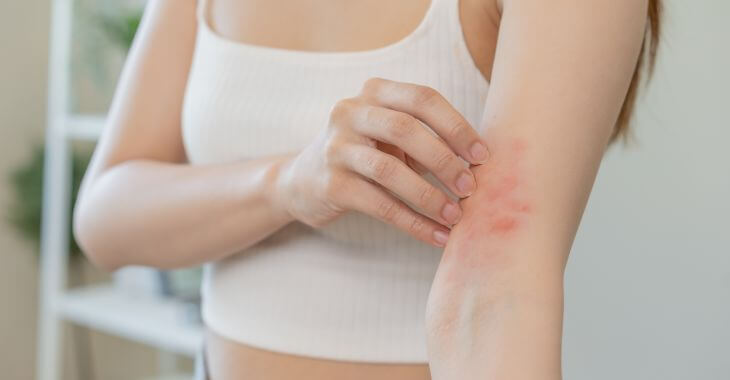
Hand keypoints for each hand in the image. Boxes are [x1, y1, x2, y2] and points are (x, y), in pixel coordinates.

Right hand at [274, 77, 489, 246]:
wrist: (303, 182)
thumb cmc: (363, 155)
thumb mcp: (389, 135)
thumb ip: (426, 136)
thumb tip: (480, 162)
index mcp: (373, 92)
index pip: (422, 99)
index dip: (456, 126)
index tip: (483, 155)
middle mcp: (350, 112)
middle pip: (406, 128)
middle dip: (444, 159)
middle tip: (471, 187)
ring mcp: (336, 148)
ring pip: (390, 169)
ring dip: (429, 195)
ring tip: (456, 216)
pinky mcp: (331, 184)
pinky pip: (379, 205)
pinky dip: (413, 223)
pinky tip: (436, 236)